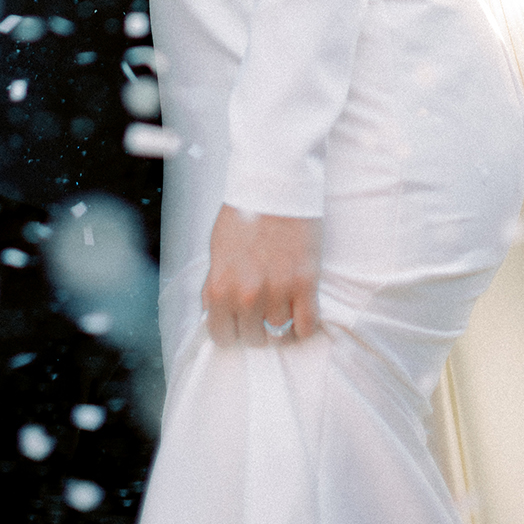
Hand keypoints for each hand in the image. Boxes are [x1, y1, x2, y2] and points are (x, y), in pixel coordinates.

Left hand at [202, 203, 320, 346]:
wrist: (274, 184)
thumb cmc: (244, 212)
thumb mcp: (217, 250)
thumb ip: (216, 284)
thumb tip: (216, 311)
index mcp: (220, 287)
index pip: (221, 336)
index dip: (229, 330)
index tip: (237, 323)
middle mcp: (247, 295)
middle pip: (253, 338)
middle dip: (255, 327)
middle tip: (261, 310)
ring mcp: (278, 292)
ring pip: (280, 335)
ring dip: (280, 326)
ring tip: (281, 308)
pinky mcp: (305, 285)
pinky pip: (307, 327)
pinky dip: (303, 325)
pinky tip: (299, 312)